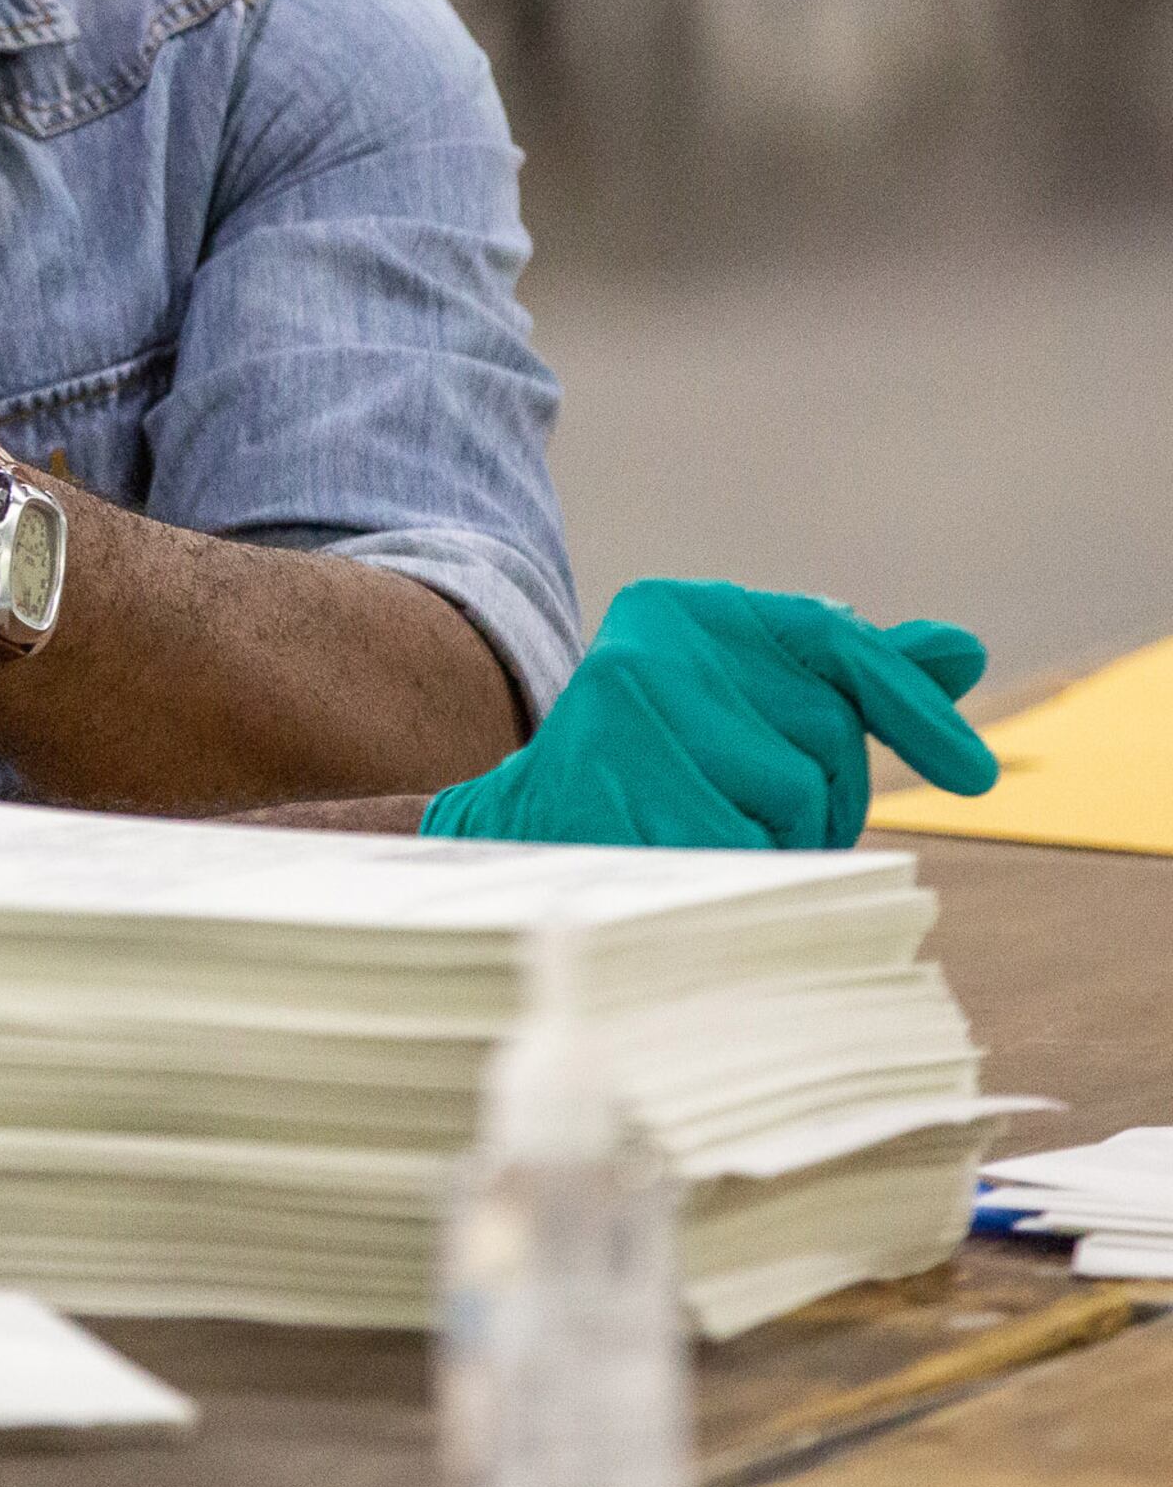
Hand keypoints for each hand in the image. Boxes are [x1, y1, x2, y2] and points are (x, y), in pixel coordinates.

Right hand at [424, 581, 996, 850]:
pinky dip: (738, 875)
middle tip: (741, 814)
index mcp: (682, 611)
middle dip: (821, 799)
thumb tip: (963, 651)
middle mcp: (652, 645)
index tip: (977, 775)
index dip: (912, 708)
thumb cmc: (649, 778)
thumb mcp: (740, 708)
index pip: (834, 643)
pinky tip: (682, 863)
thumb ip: (845, 680)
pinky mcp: (617, 786)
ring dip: (774, 842)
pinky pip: (749, 850)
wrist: (507, 840)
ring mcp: (627, 711)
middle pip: (825, 734)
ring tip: (699, 835)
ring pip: (794, 799)